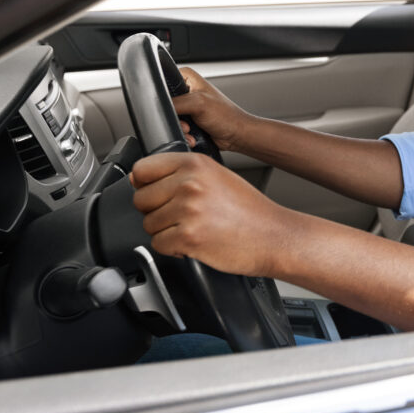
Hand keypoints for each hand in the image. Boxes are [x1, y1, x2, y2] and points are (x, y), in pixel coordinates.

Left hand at [130, 152, 282, 276]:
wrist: (274, 236)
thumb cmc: (250, 210)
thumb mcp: (218, 176)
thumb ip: (182, 174)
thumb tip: (139, 178)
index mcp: (195, 164)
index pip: (143, 169)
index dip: (146, 185)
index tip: (158, 193)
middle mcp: (190, 183)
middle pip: (141, 199)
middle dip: (157, 211)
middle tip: (183, 216)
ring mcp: (188, 210)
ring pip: (148, 224)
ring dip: (166, 231)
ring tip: (194, 228)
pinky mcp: (188, 237)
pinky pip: (158, 244)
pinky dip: (173, 249)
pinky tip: (195, 242)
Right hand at [172, 67, 253, 152]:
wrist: (236, 135)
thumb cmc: (227, 116)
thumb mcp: (198, 104)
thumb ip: (176, 103)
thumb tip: (161, 107)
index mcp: (187, 78)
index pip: (164, 82)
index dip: (164, 97)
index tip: (175, 109)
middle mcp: (186, 90)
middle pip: (165, 103)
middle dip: (174, 118)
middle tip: (186, 123)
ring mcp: (186, 106)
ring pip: (169, 118)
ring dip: (179, 128)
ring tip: (191, 131)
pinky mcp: (188, 120)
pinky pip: (176, 127)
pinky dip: (182, 134)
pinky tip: (192, 136)